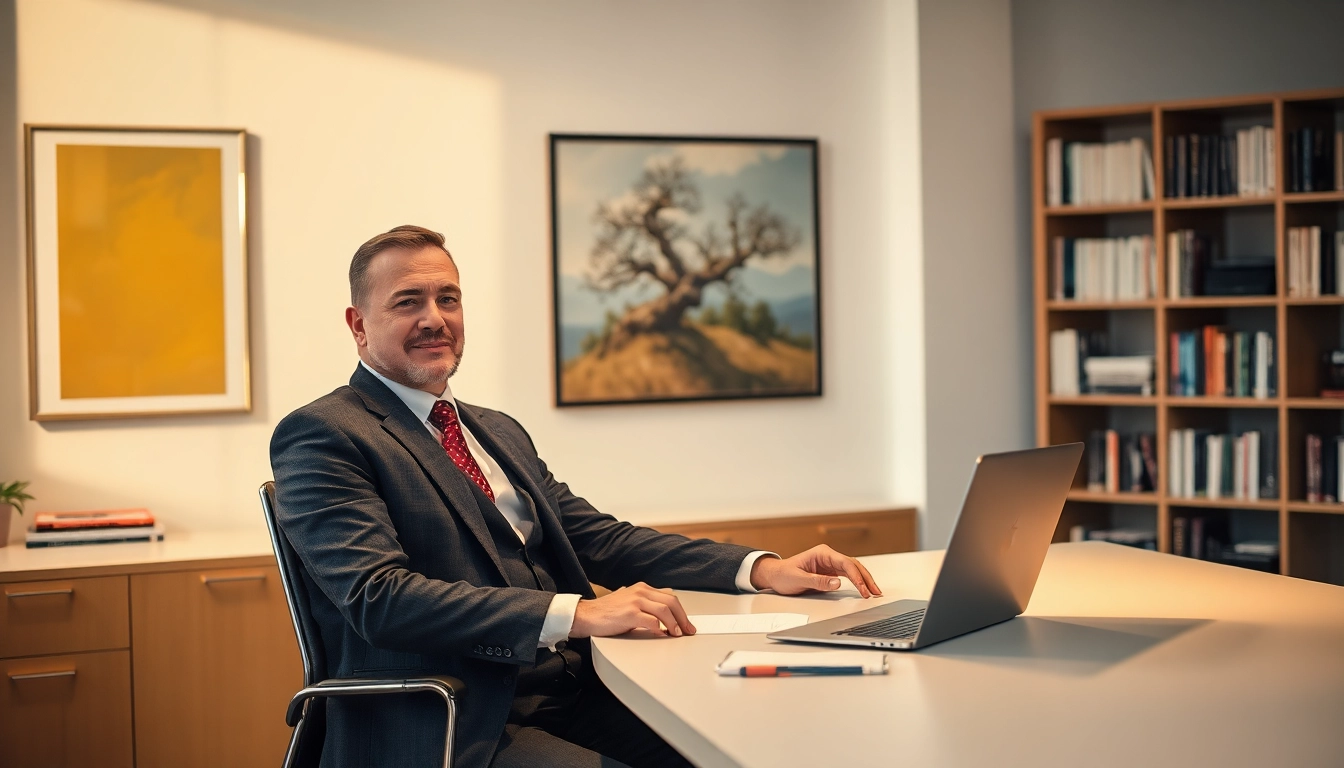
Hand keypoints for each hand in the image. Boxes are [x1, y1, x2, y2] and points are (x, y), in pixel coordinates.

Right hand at [569, 582, 695, 637]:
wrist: (586, 615)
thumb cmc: (606, 612)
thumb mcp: (628, 601)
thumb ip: (645, 604)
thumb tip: (663, 617)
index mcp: (642, 588)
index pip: (669, 596)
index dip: (681, 611)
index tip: (686, 623)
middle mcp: (640, 591)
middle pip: (671, 601)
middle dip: (683, 618)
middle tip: (688, 631)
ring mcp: (635, 601)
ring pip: (664, 610)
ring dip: (674, 624)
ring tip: (677, 634)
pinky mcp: (629, 614)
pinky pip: (652, 621)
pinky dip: (660, 629)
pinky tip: (662, 635)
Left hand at [749, 545, 883, 597]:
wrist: (775, 576)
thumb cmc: (784, 574)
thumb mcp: (799, 579)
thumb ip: (818, 581)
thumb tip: (837, 583)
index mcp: (822, 553)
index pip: (845, 563)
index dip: (856, 577)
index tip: (863, 589)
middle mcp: (828, 556)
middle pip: (853, 565)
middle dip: (866, 578)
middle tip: (875, 591)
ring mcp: (830, 564)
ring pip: (853, 570)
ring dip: (864, 580)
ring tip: (874, 592)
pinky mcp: (830, 572)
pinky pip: (848, 575)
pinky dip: (857, 582)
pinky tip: (864, 589)